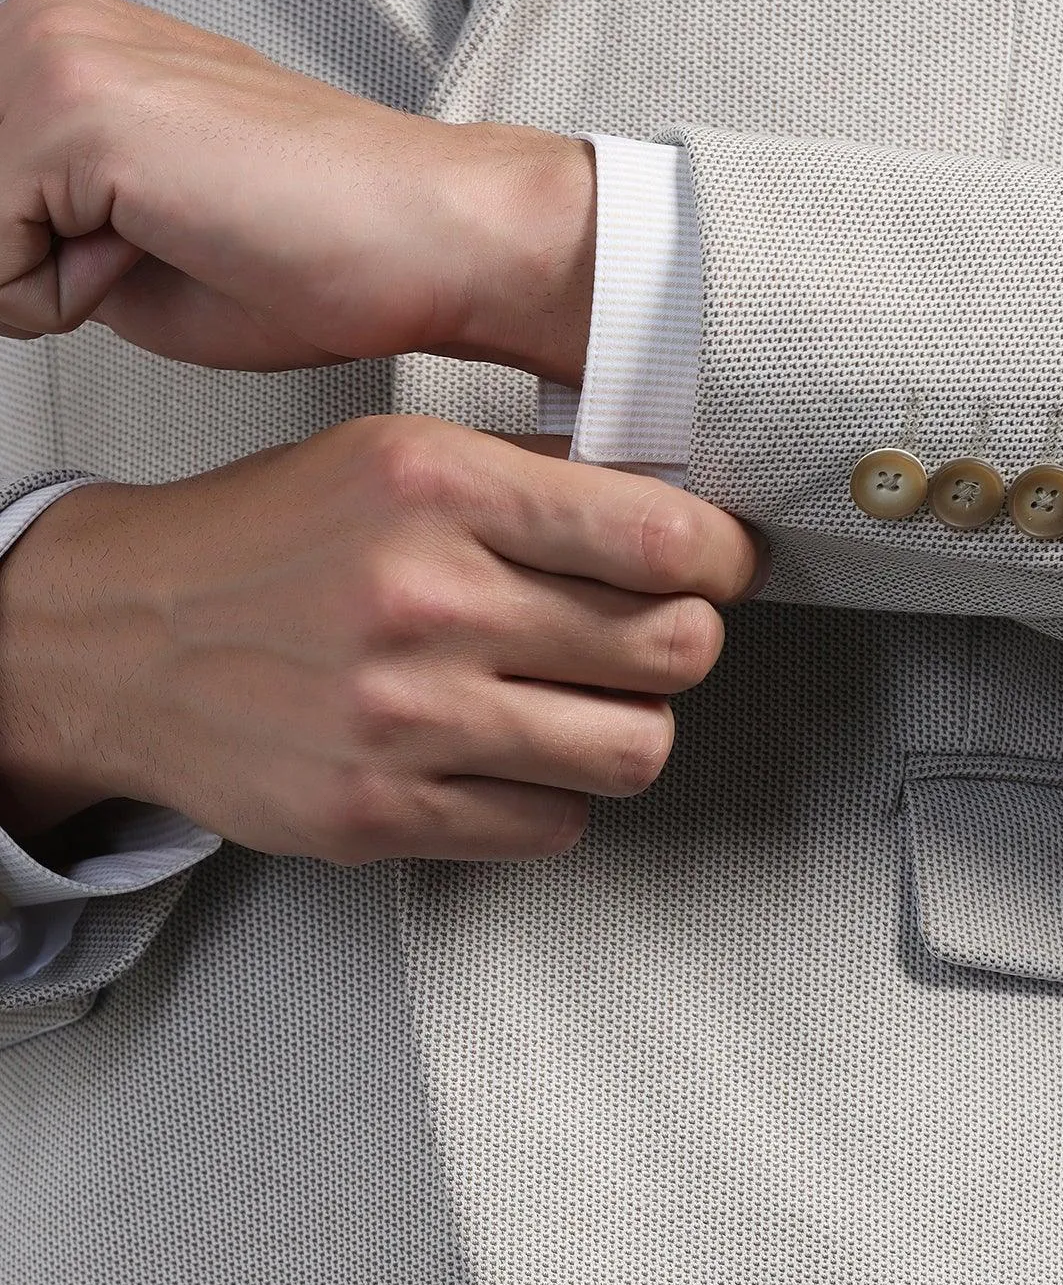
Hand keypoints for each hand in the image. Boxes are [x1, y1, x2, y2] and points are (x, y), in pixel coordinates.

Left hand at [0, 0, 595, 381]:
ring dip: (62, 284)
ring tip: (178, 241)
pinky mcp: (74, 110)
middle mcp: (46, 23)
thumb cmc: (319, 251)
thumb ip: (30, 234)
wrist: (432, 240)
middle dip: (42, 270)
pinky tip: (178, 244)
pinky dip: (75, 300)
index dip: (48, 264)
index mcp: (65, 41)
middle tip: (168, 246)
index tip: (150, 246)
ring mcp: (54, 55)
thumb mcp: (115, 247)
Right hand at [0, 419, 764, 859]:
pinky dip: (553, 797)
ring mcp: (403, 718)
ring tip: (585, 702)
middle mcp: (426, 599)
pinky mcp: (379, 812)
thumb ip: (532, 482)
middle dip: (683, 642)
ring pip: (635, 749)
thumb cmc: (265, 544)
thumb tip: (673, 511)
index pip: (665, 536)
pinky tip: (510, 757)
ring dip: (628, 727)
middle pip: (674, 648)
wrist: (117, 641)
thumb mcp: (390, 459)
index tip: (721, 568)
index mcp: (438, 486)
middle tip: (652, 635)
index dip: (722, 558)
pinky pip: (554, 825)